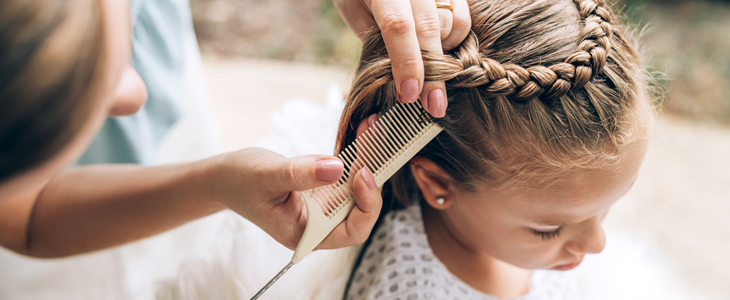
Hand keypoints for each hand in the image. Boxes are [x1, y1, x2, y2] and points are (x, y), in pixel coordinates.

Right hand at [207, 120, 382, 249]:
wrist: (224, 176)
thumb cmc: (239, 182)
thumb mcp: (269, 176)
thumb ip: (302, 174)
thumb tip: (337, 167)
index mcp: (308, 233)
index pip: (352, 231)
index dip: (366, 206)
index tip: (363, 174)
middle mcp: (321, 222)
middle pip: (361, 205)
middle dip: (373, 174)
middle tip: (378, 141)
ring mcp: (324, 204)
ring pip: (357, 185)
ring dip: (368, 157)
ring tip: (372, 128)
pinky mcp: (323, 186)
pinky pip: (347, 171)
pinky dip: (356, 152)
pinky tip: (364, 130)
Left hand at [335, 0, 470, 117]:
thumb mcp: (356, 13)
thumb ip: (377, 39)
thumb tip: (398, 80)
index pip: (397, 26)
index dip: (406, 63)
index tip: (409, 95)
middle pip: (430, 28)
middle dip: (434, 73)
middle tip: (434, 106)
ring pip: (453, 23)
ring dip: (446, 56)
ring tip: (433, 73)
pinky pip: (464, 17)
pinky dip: (457, 39)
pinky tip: (443, 51)